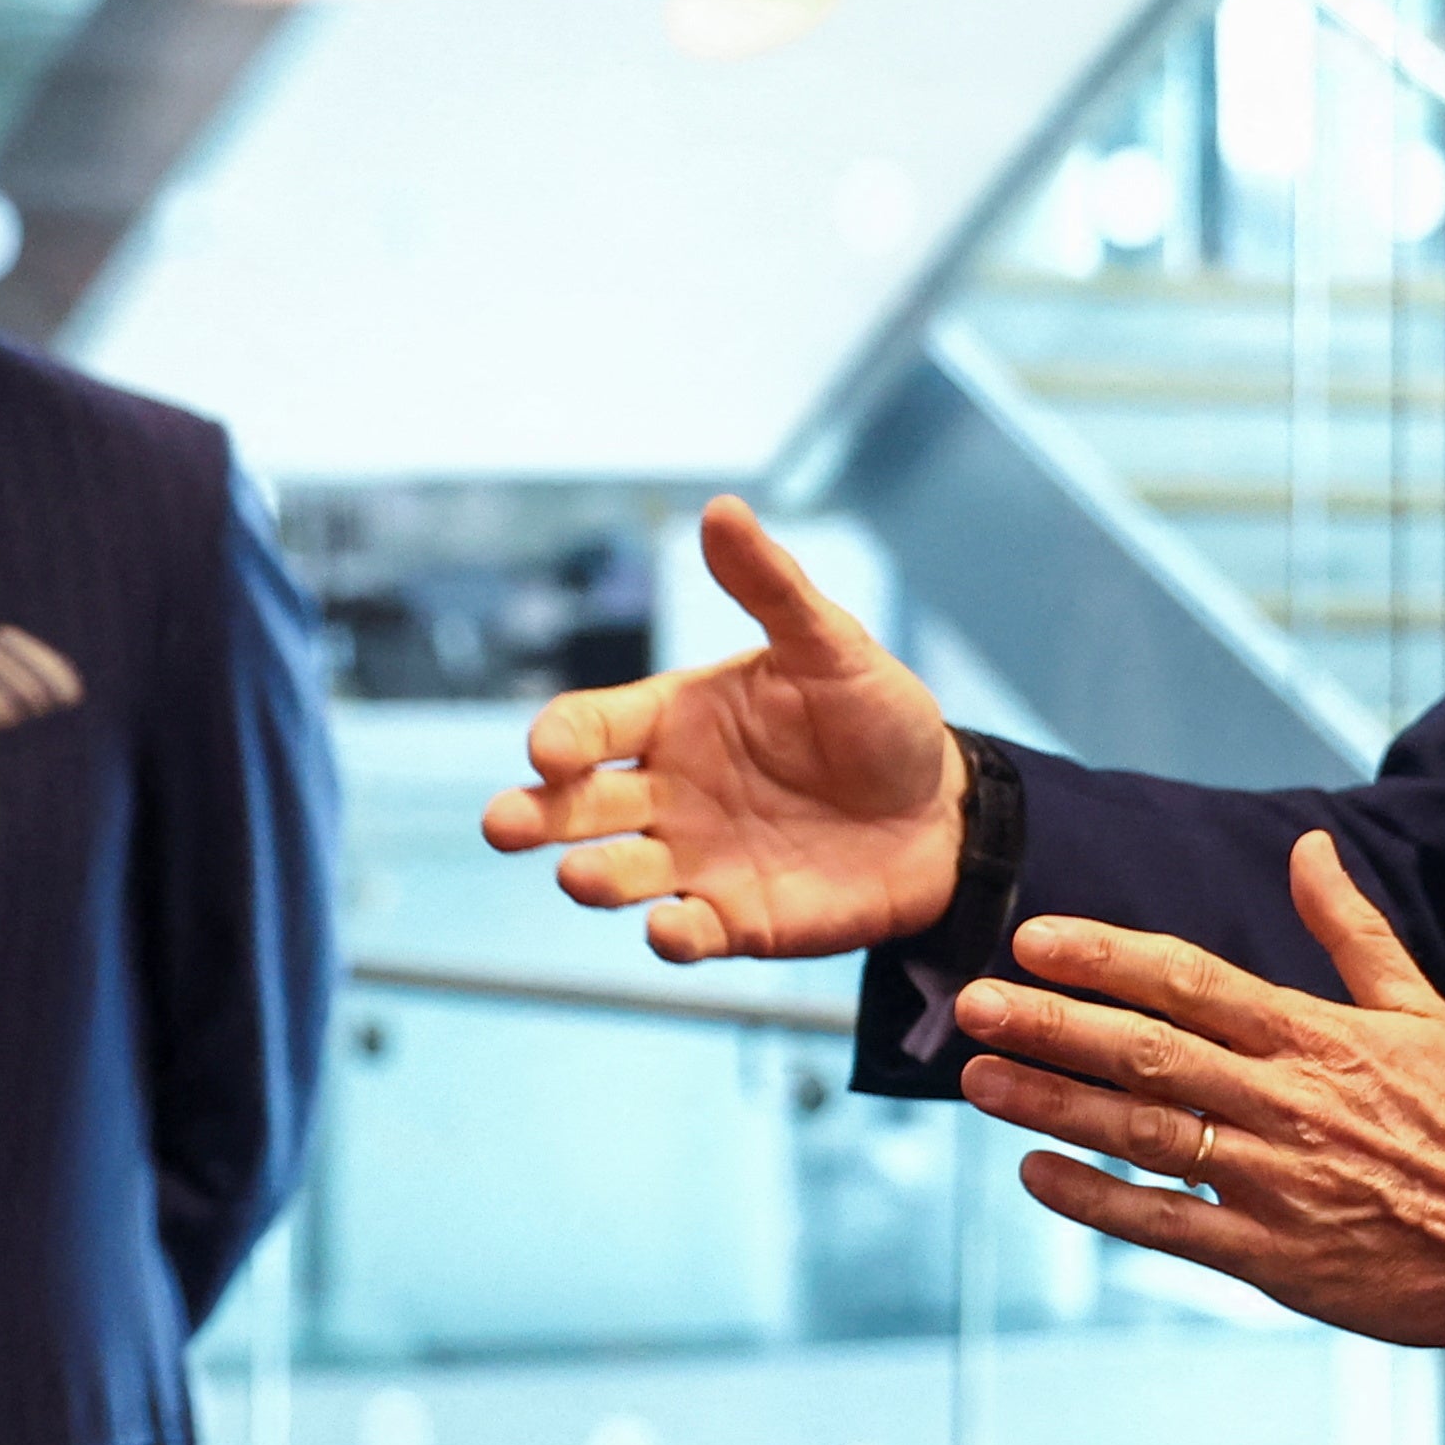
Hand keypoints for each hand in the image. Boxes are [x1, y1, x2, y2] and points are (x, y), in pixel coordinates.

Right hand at [483, 498, 967, 962]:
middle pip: (577, 807)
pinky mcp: (735, 920)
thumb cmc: (878, 718)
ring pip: (618, 873)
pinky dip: (672, 935)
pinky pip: (687, 932)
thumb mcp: (831, 644)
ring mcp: (694, 860)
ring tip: (579, 877)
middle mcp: (666, 792)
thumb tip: (720, 508)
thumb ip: (771, 587)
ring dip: (592, 877)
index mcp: (673, 719)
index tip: (550, 749)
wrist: (942, 813)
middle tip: (502, 825)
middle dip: (535, 816)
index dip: (562, 736)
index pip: (591, 724)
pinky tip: (670, 929)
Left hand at [955, 832, 1444, 1355]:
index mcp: (1319, 1038)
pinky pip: (1169, 1225)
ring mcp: (1279, 1184)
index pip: (1193, 980)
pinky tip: (1036, 1173)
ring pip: (1146, 1135)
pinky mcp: (1276, 1260)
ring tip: (977, 1078)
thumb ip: (1353, 931)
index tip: (1035, 938)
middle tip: (971, 1001)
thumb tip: (1307, 847)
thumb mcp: (1426, 1012)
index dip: (1107, 957)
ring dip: (1054, 1104)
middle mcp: (1290, 1104)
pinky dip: (1099, 1200)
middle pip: (1150, 1052)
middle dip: (1053, 1023)